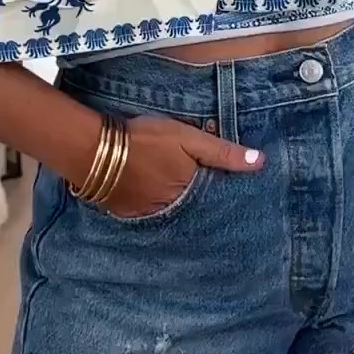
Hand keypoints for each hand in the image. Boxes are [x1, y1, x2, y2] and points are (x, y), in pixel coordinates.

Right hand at [79, 114, 263, 219]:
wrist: (93, 148)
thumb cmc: (145, 139)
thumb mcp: (188, 138)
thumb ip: (222, 152)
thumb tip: (260, 163)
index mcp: (189, 194)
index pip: (212, 197)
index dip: (219, 190)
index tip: (227, 186)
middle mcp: (170, 212)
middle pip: (190, 207)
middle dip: (197, 202)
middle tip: (198, 190)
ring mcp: (145, 215)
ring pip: (168, 211)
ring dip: (173, 203)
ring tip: (173, 190)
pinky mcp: (124, 213)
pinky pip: (145, 212)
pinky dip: (150, 204)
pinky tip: (150, 192)